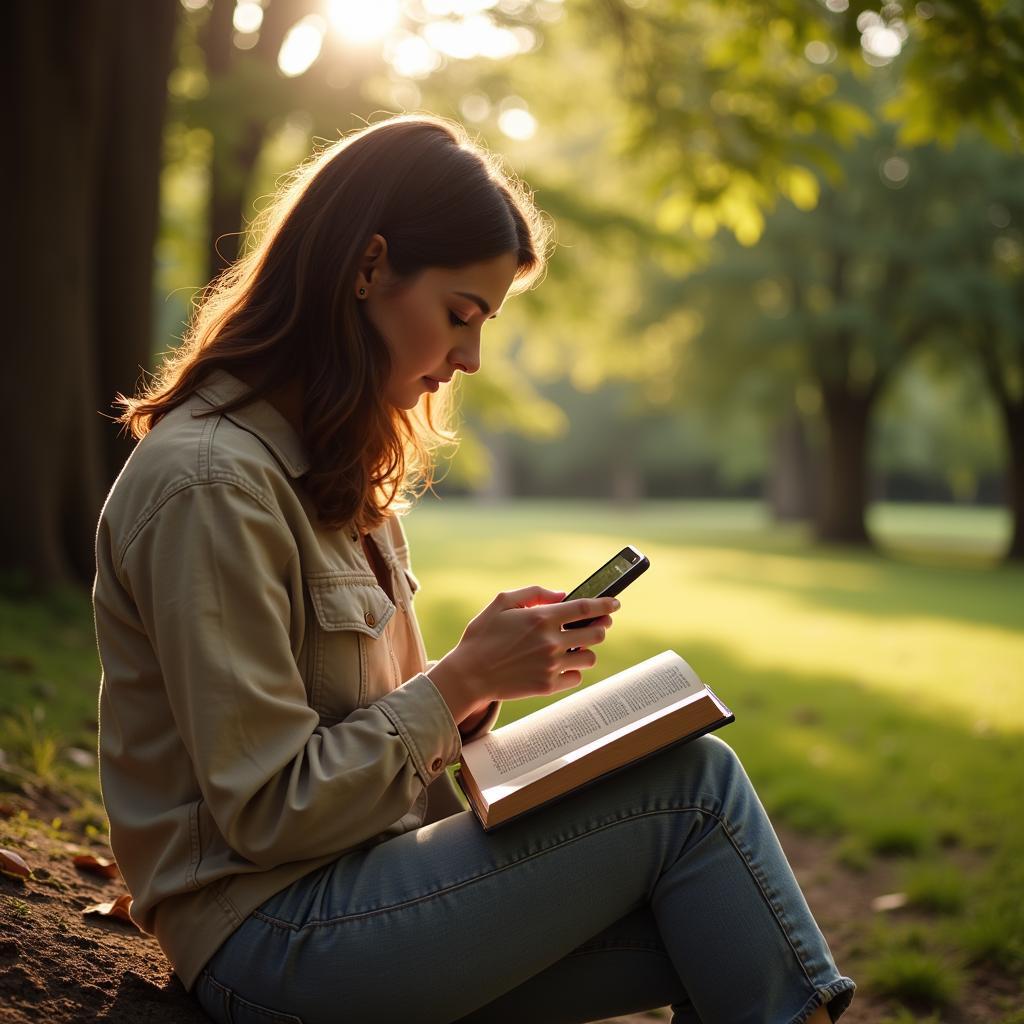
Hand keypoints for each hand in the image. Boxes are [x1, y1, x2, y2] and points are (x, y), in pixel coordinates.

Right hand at [427, 587, 618, 723]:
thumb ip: (534, 593)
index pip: (585, 608)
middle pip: (596, 633)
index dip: (605, 604)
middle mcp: (551, 642)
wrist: (469, 675)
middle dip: (600, 626)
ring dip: (586, 650)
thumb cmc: (483, 635)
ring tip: (573, 647)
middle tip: (596, 625)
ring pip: (589, 657)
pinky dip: (572, 670)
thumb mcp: (502, 602)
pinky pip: (576, 677)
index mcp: (541, 618)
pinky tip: (560, 665)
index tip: (615, 603)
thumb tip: (562, 595)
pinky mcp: (548, 686)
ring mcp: (551, 666)